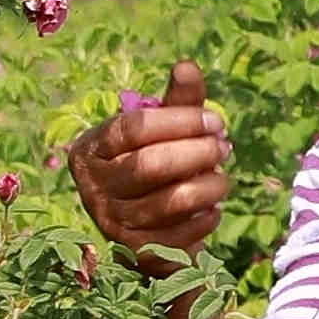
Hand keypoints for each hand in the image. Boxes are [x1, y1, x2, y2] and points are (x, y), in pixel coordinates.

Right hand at [72, 62, 228, 269]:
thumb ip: (178, 102)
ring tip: (223, 177)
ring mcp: (111, 222)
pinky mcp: (135, 252)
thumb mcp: (163, 132)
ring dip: (208, 186)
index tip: (216, 121)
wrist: (141, 227)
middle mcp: (93, 187)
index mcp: (92, 149)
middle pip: (149, 165)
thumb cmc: (154, 162)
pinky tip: (214, 208)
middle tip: (225, 147)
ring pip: (168, 202)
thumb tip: (187, 66)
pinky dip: (205, 221)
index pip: (134, 127)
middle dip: (198, 153)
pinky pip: (178, 237)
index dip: (180, 121)